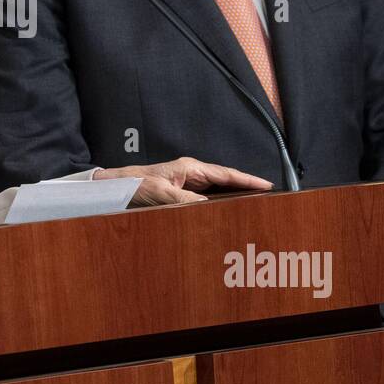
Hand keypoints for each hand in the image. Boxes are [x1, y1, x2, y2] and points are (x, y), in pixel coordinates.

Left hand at [94, 157, 272, 206]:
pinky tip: (224, 216)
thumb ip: (183, 200)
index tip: (268, 186)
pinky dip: (217, 207)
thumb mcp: (160, 192)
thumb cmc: (135, 184)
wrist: (114, 187)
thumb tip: (206, 208)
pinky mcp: (180, 194)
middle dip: (246, 189)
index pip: (225, 173)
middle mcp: (191, 174)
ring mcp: (186, 184)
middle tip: (268, 200)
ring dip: (232, 199)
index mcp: (190, 168)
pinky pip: (205, 200)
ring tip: (252, 209)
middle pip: (225, 181)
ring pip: (217, 191)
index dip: (248, 180)